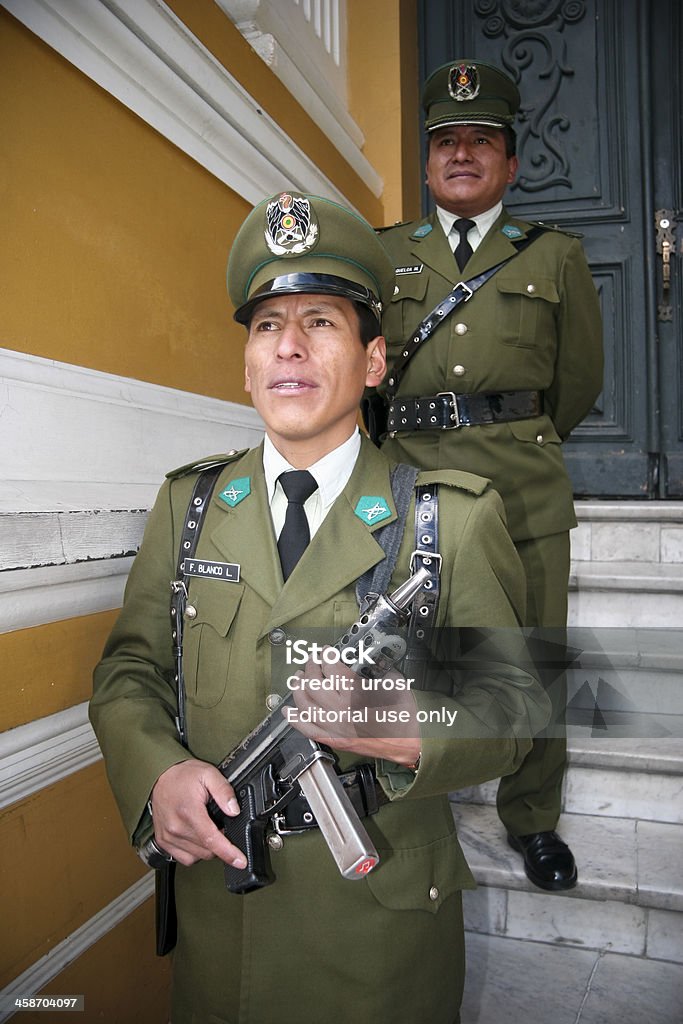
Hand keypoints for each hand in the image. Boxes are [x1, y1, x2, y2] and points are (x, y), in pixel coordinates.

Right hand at [149, 759, 247, 868]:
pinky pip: (185, 858)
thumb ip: (224, 791)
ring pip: (197, 856)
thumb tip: (234, 810)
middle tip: (221, 826)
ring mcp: (168, 836)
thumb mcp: (209, 774)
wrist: (159, 776)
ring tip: (208, 829)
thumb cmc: (182, 775)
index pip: (211, 839)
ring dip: (208, 849)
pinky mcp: (163, 841)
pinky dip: (195, 853)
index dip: (229, 853)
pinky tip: (197, 837)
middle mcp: (176, 827)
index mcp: (189, 811)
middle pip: (207, 850)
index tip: (240, 861)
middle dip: (221, 844)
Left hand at [287, 652, 420, 765]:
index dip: (327, 655)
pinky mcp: (335, 740)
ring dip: (298, 688)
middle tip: (313, 660)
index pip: (332, 667)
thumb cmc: (403, 714)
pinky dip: (295, 719)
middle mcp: (342, 710)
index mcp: (356, 693)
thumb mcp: (391, 680)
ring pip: (305, 704)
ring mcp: (336, 727)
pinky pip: (308, 729)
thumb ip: (371, 667)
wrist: (410, 742)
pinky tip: (288, 711)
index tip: (327, 651)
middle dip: (311, 666)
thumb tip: (357, 658)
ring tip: (299, 677)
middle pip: (313, 683)